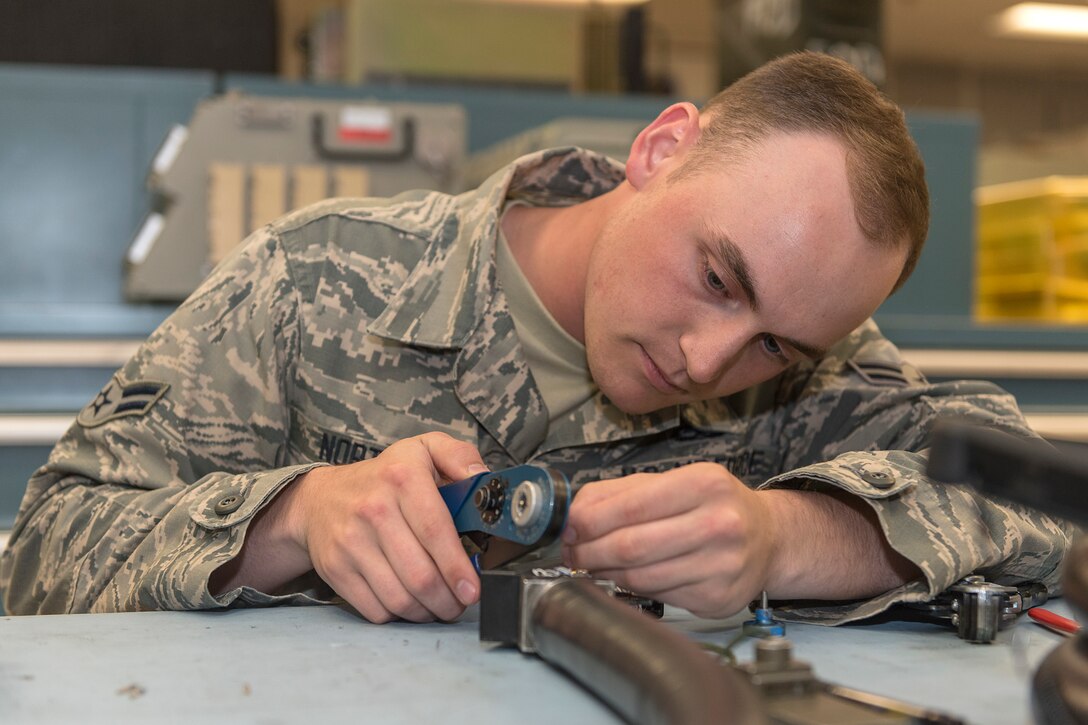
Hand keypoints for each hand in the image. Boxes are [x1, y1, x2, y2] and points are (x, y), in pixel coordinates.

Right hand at [265, 432, 485, 622]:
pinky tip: (410, 603)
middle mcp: (373, 510)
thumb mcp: (423, 448)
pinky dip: (398, 615)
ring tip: (439, 605)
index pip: (435, 532)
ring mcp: (351, 542)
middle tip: (460, 603)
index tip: (473, 589)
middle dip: (448, 600)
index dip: (457, 568)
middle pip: (420, 575)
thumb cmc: (383, 478)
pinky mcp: (335, 569)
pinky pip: (375, 609)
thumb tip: (485, 479)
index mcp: (401, 478)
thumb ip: (460, 456)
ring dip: (427, 612)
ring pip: (399, 598)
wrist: (319, 498)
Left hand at [561, 462, 774, 618]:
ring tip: (594, 563)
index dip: (589, 521)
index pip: (630, 507)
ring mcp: (721, 566)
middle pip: (630, 547)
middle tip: (571, 552)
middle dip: (589, 551)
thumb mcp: (671, 481)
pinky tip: (626, 576)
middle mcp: (718, 524)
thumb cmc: (712, 505)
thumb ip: (618, 493)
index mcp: (704, 484)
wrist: (768, 537)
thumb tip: (573, 517)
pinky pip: (658, 596)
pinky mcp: (717, 599)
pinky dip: (632, 588)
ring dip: (605, 573)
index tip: (569, 528)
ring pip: (640, 577)